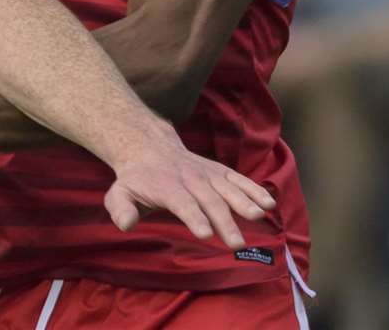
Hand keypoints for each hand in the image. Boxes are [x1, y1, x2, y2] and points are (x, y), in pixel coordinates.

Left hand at [104, 130, 276, 249]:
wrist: (149, 146)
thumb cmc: (136, 179)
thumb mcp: (119, 193)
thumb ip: (120, 208)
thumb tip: (126, 224)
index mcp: (166, 186)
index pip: (182, 203)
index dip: (193, 217)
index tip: (205, 233)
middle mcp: (190, 179)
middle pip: (209, 200)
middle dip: (224, 221)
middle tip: (236, 244)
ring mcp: (207, 174)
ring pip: (228, 188)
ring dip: (245, 202)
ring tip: (260, 216)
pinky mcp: (219, 172)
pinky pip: (238, 180)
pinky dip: (254, 189)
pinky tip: (269, 204)